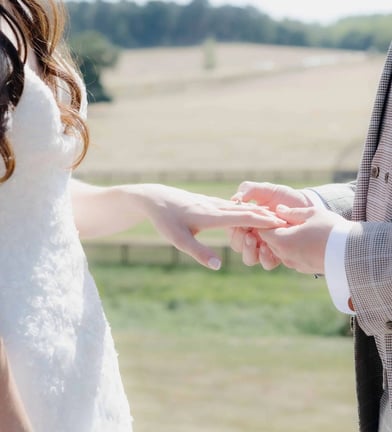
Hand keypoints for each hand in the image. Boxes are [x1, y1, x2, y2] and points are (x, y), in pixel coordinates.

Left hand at [138, 184, 286, 269]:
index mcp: (212, 216)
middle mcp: (217, 207)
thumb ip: (199, 252)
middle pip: (247, 211)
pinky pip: (234, 206)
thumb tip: (218, 266)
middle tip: (290, 220)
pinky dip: (247, 209)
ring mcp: (214, 203)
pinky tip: (252, 212)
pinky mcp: (210, 203)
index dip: (263, 221)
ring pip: (242, 208)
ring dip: (260, 211)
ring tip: (277, 216)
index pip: (244, 217)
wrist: (156, 198)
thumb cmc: (166, 220)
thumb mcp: (179, 239)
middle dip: (268, 215)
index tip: (282, 224)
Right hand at [229, 181, 311, 268]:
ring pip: (249, 258)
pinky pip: (267, 264)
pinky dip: (265, 257)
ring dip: (249, 250)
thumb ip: (249, 190)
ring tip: (253, 239)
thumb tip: (235, 199)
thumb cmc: (283, 197)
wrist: (306, 205)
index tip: (237, 222)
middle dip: (239, 240)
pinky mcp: (278, 255)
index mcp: (247, 223)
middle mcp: (253, 237)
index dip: (232, 228)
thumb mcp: (266, 189)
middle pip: (237, 246)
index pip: (232, 230)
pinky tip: (267, 246)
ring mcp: (265, 247)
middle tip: (246, 232)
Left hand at [259, 204, 352, 273]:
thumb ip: (292, 212)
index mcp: (282, 241)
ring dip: (284, 240)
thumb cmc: (332, 229)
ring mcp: (294, 264)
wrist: (353, 253)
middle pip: (270, 242)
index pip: (262, 231)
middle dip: (273, 230)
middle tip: (281, 218)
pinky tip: (305, 239)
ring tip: (296, 228)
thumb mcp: (312, 214)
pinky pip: (292, 257)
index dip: (265, 221)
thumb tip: (279, 209)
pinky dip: (294, 248)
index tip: (272, 213)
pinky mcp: (305, 269)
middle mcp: (285, 256)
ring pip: (281, 250)